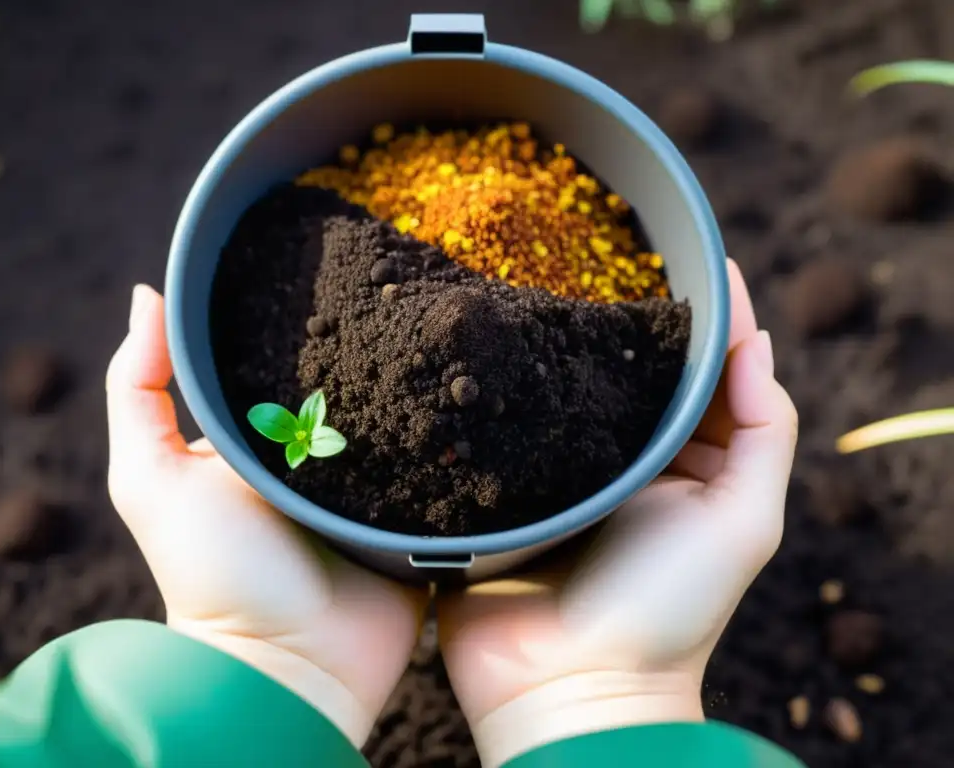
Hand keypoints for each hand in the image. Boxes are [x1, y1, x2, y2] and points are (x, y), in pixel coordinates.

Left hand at [105, 285, 427, 746]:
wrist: (290, 666)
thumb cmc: (213, 575)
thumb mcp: (151, 480)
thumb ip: (138, 391)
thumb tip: (147, 294)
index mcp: (260, 438)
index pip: (286, 362)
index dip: (306, 322)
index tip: (335, 266)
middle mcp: (318, 456)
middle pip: (351, 386)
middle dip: (373, 349)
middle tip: (408, 294)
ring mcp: (371, 486)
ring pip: (402, 420)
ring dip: (420, 391)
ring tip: (448, 334)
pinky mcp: (416, 516)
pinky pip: (440, 467)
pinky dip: (451, 442)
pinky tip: (472, 396)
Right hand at [436, 260, 797, 767]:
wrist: (568, 689)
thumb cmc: (667, 611)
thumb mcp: (744, 523)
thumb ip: (763, 433)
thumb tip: (756, 340)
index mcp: (682, 462)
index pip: (694, 375)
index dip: (698, 318)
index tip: (688, 254)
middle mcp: (620, 461)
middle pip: (620, 374)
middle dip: (612, 318)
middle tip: (591, 252)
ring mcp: (556, 473)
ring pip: (555, 393)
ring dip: (546, 348)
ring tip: (526, 283)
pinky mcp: (499, 489)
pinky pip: (498, 430)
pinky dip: (494, 394)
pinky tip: (478, 349)